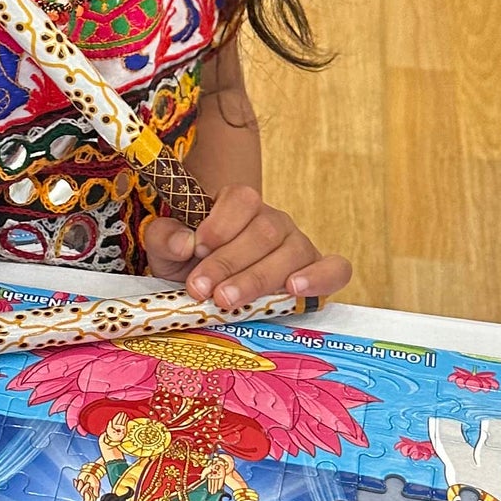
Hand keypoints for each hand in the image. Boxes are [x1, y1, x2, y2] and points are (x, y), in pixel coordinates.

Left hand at [141, 184, 351, 309]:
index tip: (196, 248)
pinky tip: (294, 288)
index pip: (241, 199)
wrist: (218, 295)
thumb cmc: (195, 268)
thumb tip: (186, 243)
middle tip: (203, 290)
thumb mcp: (168, 253)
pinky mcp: (318, 271)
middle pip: (263, 232)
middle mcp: (274, 222)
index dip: (221, 223)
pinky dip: (319, 277)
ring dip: (257, 278)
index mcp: (240, 207)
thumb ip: (165, 238)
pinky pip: (335, 269)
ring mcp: (299, 246)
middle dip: (229, 263)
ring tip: (228, 301)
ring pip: (291, 253)